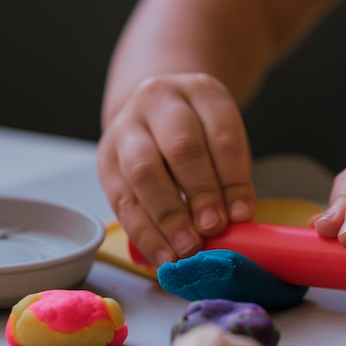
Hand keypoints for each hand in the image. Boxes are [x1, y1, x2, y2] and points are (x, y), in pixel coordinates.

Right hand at [98, 73, 256, 265]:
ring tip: (187, 248)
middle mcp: (159, 100)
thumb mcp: (224, 143)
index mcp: (201, 91)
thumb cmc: (200, 135)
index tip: (240, 214)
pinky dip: (144, 232)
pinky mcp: (105, 158)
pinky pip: (121, 199)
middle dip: (199, 194)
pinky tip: (161, 254)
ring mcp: (127, 127)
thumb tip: (234, 220)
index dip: (232, 178)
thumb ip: (231, 178)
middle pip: (181, 147)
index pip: (221, 134)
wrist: (155, 111)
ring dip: (168, 216)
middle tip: (212, 229)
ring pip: (144, 171)